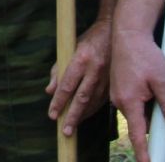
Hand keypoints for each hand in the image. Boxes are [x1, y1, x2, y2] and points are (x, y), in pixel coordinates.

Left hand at [45, 16, 111, 138]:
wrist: (114, 33)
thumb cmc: (88, 40)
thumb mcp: (70, 49)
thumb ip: (58, 70)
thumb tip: (50, 91)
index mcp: (82, 59)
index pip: (68, 85)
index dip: (59, 101)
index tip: (53, 114)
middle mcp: (95, 70)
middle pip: (81, 98)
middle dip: (73, 116)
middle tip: (65, 131)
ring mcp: (106, 77)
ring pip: (93, 102)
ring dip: (82, 116)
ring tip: (72, 128)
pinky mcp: (114, 82)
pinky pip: (102, 101)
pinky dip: (92, 110)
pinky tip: (85, 116)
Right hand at [111, 25, 164, 161]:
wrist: (128, 33)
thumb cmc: (144, 54)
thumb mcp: (162, 79)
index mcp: (129, 102)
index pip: (137, 134)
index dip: (143, 152)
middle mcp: (119, 101)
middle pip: (138, 122)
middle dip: (150, 121)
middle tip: (162, 105)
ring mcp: (117, 93)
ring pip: (136, 110)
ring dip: (147, 106)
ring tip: (154, 82)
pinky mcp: (118, 86)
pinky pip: (132, 100)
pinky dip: (141, 98)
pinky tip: (148, 81)